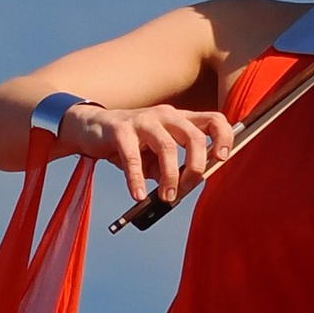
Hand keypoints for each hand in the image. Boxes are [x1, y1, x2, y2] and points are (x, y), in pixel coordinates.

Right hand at [57, 99, 235, 211]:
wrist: (90, 128)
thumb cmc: (129, 143)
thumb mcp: (154, 156)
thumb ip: (170, 169)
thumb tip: (182, 189)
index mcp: (179, 119)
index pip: (213, 119)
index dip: (223, 137)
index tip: (222, 159)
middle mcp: (165, 115)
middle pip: (194, 136)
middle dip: (196, 165)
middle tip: (188, 187)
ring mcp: (143, 120)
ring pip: (167, 147)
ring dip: (170, 176)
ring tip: (165, 196)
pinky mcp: (120, 130)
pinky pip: (132, 158)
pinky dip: (137, 179)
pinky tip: (138, 194)